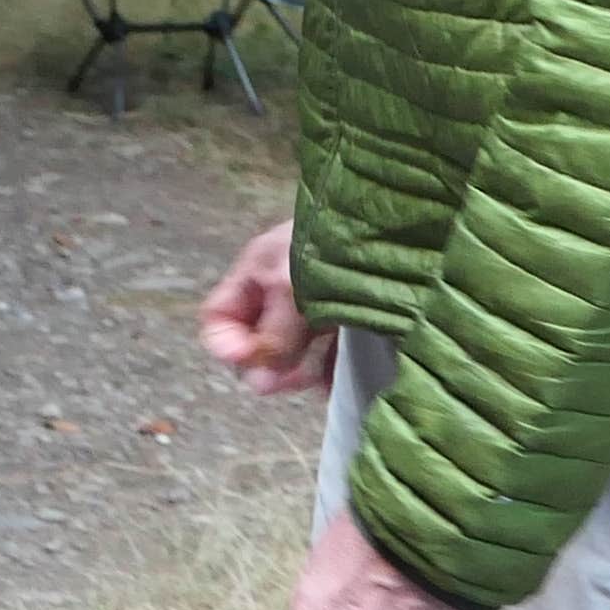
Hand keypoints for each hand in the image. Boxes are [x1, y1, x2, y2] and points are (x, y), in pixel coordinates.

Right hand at [201, 217, 331, 393]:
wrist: (389, 224)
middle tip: (278, 384)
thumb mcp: (290, 289)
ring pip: (297, 347)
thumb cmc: (329, 247)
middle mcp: (281, 288)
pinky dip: (331, 369)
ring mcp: (315, 301)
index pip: (220, 315)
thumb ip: (273, 336)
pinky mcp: (348, 313)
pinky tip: (338, 380)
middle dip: (266, 364)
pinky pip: (331, 349)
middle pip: (258, 336)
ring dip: (300, 371)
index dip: (224, 343)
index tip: (245, 363)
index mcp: (257, 272)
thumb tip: (258, 382)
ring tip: (312, 385)